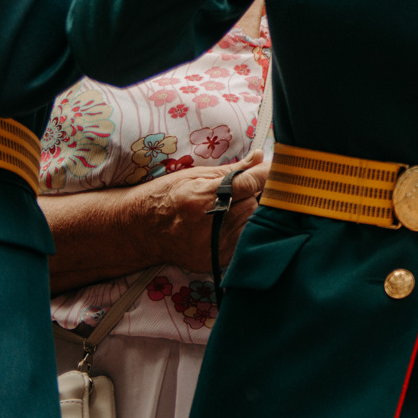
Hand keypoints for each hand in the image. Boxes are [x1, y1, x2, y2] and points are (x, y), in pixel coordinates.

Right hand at [133, 151, 267, 274]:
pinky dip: (242, 231)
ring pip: (252, 223)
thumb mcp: (194, 175)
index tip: (278, 168)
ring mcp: (213, 246)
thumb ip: (232, 170)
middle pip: (255, 204)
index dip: (267, 174)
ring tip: (231, 208)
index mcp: (203, 197)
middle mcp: (209, 224)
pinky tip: (227, 224)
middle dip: (256, 195)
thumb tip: (259, 157)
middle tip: (244, 190)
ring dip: (250, 214)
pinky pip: (244, 241)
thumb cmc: (166, 196)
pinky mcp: (215, 260)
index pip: (250, 183)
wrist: (139, 230)